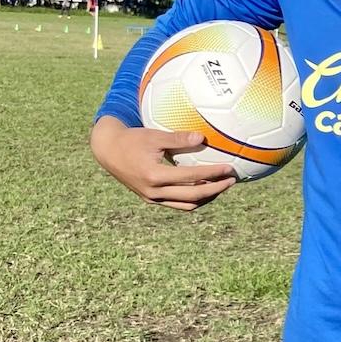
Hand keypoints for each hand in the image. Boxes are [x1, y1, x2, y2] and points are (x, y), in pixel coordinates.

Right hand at [90, 115, 235, 211]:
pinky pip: (177, 204)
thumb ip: (178, 139)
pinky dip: (193, 199)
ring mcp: (152, 198)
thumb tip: (202, 138)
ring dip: (206, 198)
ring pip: (186, 205)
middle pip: (192, 197)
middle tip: (232, 180)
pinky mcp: (151, 199)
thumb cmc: (133, 140)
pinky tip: (205, 189)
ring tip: (221, 186)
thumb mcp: (154, 136)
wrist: (108, 152)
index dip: (212, 174)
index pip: (191, 178)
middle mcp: (154, 191)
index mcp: (155, 176)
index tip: (229, 168)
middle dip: (215, 190)